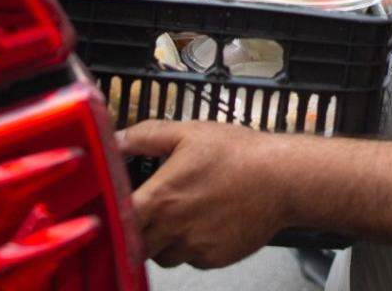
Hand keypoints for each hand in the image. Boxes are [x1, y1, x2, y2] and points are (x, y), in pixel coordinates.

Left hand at [117, 120, 293, 268]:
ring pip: (162, 255)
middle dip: (137, 229)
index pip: (118, 220)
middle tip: (148, 209)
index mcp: (162, 197)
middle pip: (136, 244)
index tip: (111, 207)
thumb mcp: (188, 132)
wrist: (281, 178)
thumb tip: (117, 139)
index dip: (111, 215)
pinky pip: (190, 259)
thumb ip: (147, 136)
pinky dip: (190, 245)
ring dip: (162, 240)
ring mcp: (194, 247)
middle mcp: (174, 227)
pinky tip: (204, 220)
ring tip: (181, 212)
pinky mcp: (213, 259)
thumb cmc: (238, 153)